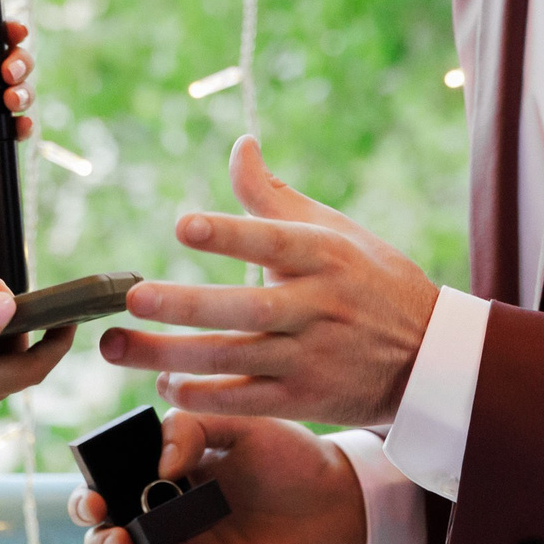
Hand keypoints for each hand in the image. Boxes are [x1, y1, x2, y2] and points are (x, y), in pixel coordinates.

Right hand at [70, 409, 365, 543]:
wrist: (337, 495)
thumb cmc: (286, 453)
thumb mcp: (239, 423)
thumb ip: (191, 427)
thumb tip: (160, 465)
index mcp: (162, 476)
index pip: (109, 489)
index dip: (89, 497)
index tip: (95, 498)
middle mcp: (168, 517)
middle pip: (109, 540)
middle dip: (100, 543)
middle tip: (119, 537)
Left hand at [100, 136, 439, 426]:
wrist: (429, 360)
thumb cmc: (370, 281)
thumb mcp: (334, 231)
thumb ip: (274, 195)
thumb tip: (240, 144)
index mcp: (326, 255)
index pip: (274, 241)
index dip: (230, 234)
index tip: (183, 224)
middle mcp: (319, 306)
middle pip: (245, 308)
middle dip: (184, 305)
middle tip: (132, 299)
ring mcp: (312, 357)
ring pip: (235, 358)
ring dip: (171, 355)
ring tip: (115, 346)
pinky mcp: (306, 399)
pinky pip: (246, 399)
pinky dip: (203, 395)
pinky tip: (163, 383)